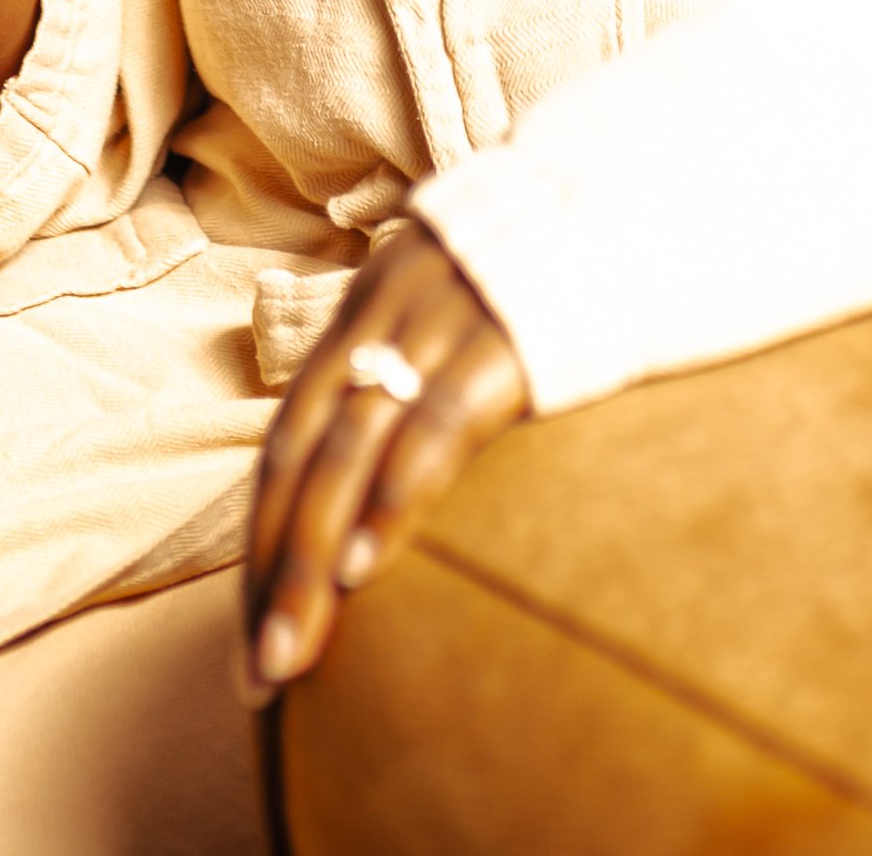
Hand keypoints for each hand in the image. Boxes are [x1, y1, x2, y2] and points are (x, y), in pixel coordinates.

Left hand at [242, 220, 529, 702]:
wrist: (624, 195)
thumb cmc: (537, 286)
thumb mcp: (449, 316)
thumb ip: (409, 383)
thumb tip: (375, 498)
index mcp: (364, 314)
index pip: (288, 440)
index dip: (261, 539)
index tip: (247, 636)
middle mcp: (385, 315)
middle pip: (305, 453)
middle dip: (274, 569)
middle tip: (259, 674)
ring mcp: (441, 323)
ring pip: (351, 447)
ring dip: (314, 556)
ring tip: (296, 646)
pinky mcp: (506, 338)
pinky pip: (438, 423)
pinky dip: (396, 493)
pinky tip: (370, 564)